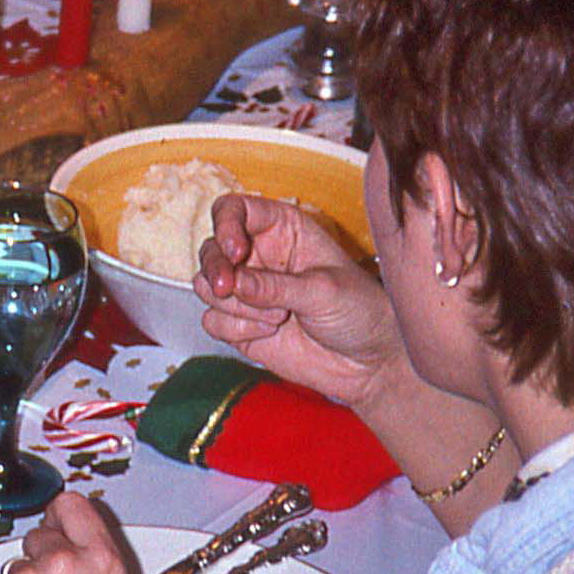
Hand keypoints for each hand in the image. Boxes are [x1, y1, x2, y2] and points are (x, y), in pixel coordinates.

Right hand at [196, 193, 405, 408]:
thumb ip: (275, 286)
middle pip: (211, 248)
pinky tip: (269, 332)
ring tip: (277, 316)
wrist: (368, 363)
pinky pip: (212, 320)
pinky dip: (235, 328)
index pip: (235, 210)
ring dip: (235, 304)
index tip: (235, 252)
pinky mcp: (240, 324)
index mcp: (283, 230)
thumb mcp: (323, 291)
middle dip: (216, 269)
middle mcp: (259, 256)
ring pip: (206, 285)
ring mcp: (247, 291)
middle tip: (228, 288)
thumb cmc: (360, 312)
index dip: (226, 225)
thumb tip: (233, 282)